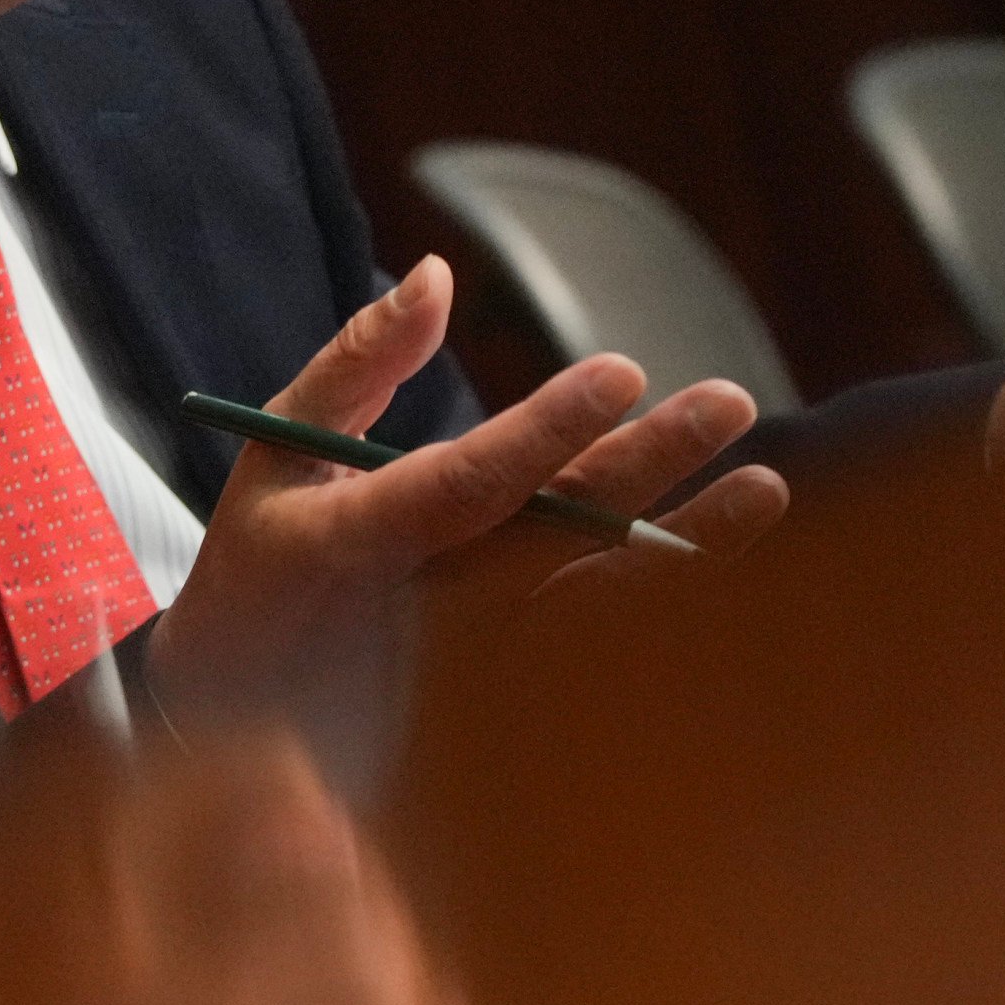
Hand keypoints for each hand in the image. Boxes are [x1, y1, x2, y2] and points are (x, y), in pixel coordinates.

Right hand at [147, 257, 789, 724]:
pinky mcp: (505, 705)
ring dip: (684, 546)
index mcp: (350, 543)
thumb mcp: (275, 455)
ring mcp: (470, 668)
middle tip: (727, 401)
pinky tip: (728, 553)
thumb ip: (357, 365)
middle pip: (553, 537)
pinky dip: (664, 603)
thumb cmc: (261, 565)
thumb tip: (438, 274)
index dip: (545, 433)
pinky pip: (599, 649)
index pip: (464, 485)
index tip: (623, 371)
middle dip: (644, 466)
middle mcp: (421, 611)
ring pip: (595, 601)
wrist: (238, 730)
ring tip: (766, 485)